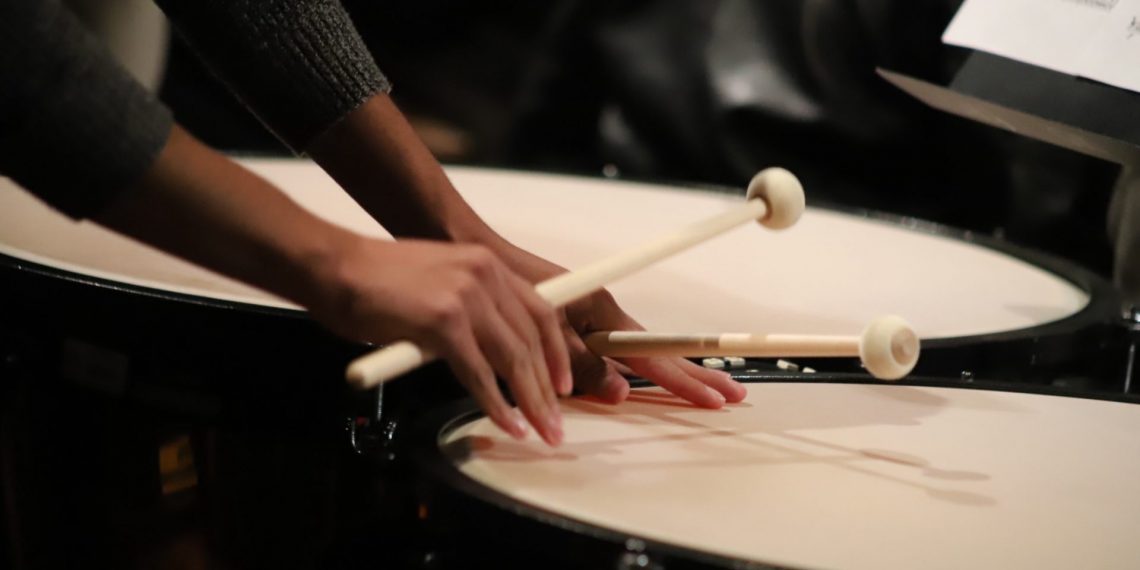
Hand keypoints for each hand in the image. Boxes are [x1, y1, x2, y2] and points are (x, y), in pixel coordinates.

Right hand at [310, 238, 569, 445]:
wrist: (337, 267)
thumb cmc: (379, 282)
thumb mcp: (442, 282)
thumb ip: (474, 308)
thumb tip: (495, 352)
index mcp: (488, 265)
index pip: (541, 311)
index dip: (556, 353)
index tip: (563, 384)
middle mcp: (485, 276)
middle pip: (532, 340)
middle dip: (547, 388)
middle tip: (556, 423)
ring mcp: (466, 297)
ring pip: (513, 359)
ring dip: (531, 401)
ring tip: (542, 431)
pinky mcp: (445, 322)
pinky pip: (479, 374)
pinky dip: (495, 405)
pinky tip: (507, 425)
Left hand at [495, 244, 746, 406]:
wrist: (476, 253)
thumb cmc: (506, 283)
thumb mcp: (543, 328)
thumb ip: (581, 363)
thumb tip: (622, 393)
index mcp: (601, 312)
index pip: (654, 355)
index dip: (686, 379)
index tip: (717, 395)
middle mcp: (602, 315)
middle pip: (658, 353)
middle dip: (694, 375)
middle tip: (731, 395)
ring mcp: (590, 319)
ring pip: (637, 355)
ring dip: (672, 373)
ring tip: (704, 390)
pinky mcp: (573, 323)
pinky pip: (609, 352)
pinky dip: (633, 368)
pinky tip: (646, 382)